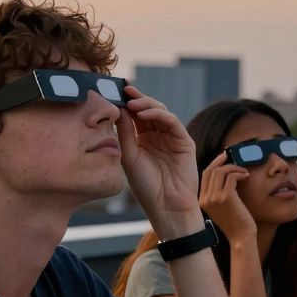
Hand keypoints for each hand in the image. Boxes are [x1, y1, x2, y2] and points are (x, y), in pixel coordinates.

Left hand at [117, 86, 200, 237]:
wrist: (166, 205)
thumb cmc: (146, 186)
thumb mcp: (129, 156)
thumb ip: (125, 133)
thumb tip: (117, 109)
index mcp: (143, 139)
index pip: (135, 115)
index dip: (125, 103)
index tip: (113, 92)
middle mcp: (158, 135)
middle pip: (148, 109)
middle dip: (136, 98)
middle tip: (123, 91)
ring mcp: (172, 137)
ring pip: (160, 111)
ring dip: (146, 104)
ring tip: (132, 102)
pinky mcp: (184, 141)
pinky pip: (172, 121)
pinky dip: (159, 114)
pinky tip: (145, 112)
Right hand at [199, 153, 255, 242]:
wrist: (241, 237)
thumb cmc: (235, 222)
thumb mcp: (221, 207)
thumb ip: (218, 192)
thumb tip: (224, 172)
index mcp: (202, 200)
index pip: (204, 174)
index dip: (215, 163)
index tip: (224, 157)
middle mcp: (205, 198)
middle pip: (211, 170)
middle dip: (224, 162)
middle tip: (235, 160)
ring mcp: (214, 198)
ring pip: (221, 172)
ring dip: (234, 168)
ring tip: (243, 172)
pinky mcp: (226, 197)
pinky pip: (231, 177)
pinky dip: (239, 173)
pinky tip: (246, 176)